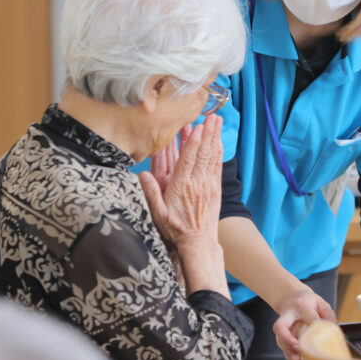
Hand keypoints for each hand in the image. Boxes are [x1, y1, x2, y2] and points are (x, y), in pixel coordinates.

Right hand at [139, 116, 222, 249]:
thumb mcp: (158, 214)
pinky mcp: (215, 188)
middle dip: (207, 134)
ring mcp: (208, 184)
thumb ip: (151, 193)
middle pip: (203, 153)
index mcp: (181, 187)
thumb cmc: (176, 229)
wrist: (198, 243)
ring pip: (212, 157)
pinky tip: (218, 141)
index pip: (187, 160)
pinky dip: (218, 152)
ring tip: (217, 121)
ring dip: (215, 138)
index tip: (196, 127)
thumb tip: (142, 174)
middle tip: (212, 116)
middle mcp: (197, 183)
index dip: (192, 142)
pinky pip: (217, 166)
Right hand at [271, 286, 336, 359]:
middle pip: (281, 327)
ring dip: (288, 351)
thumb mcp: (321, 303)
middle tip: (298, 347)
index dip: (316, 327)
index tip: (323, 337)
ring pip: (280, 339)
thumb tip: (334, 330)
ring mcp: (283, 324)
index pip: (309, 317)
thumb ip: (328, 315)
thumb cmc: (308, 302)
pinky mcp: (281, 333)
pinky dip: (288, 354)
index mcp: (301, 305)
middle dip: (288, 339)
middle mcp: (289, 315)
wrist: (291, 297)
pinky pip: (282, 345)